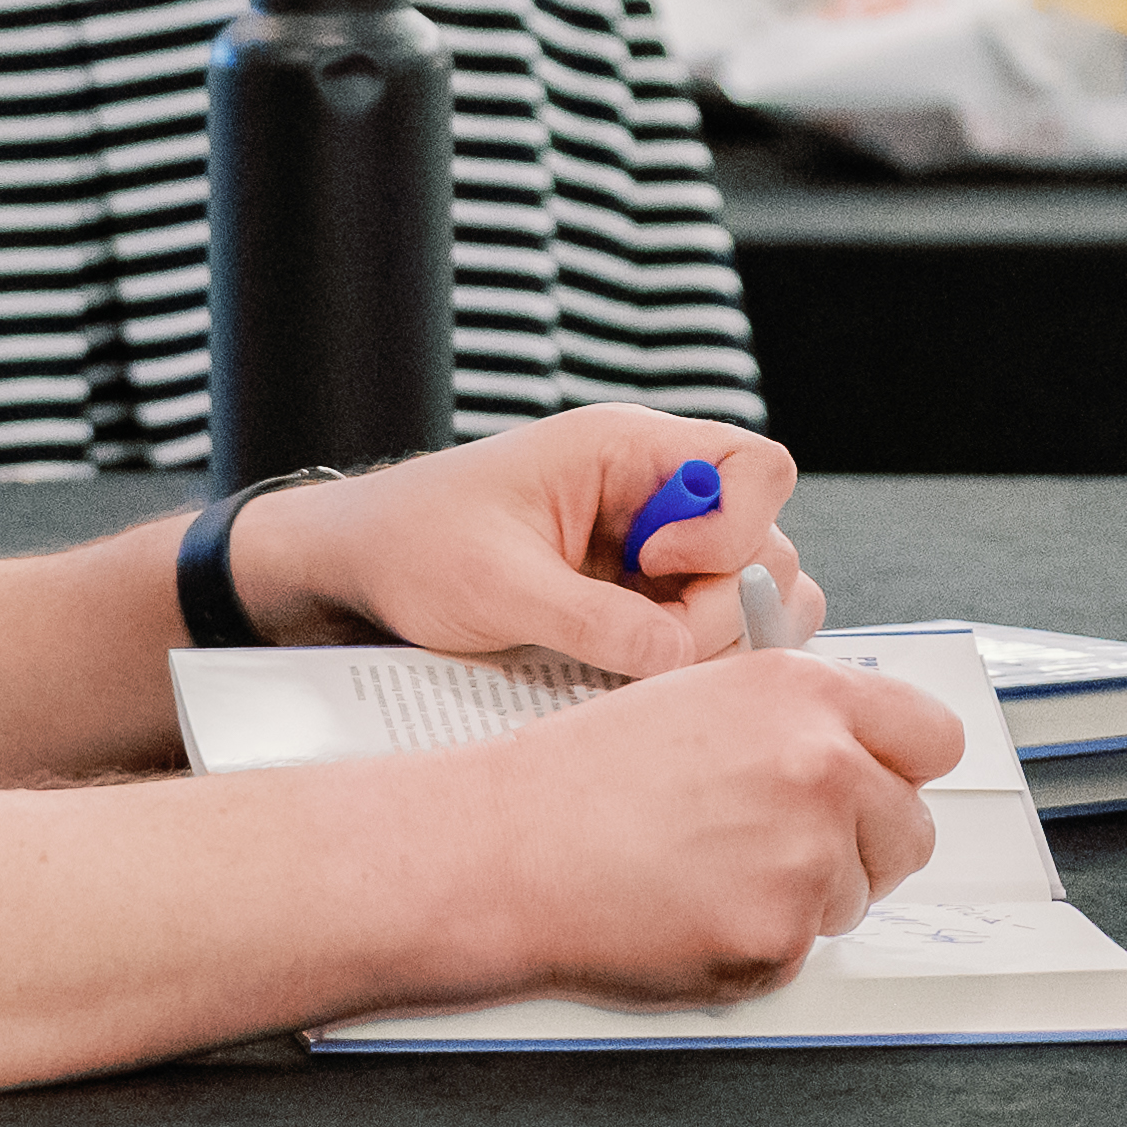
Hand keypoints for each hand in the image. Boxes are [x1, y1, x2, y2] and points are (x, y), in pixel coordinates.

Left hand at [260, 408, 809, 674]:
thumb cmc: (412, 545)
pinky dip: (682, 663)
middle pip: (768, 545)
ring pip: (747, 597)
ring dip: (711, 640)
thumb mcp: (494, 586)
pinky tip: (623, 675)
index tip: (657, 563)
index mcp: (629, 452)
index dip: (734, 527)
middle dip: (725, 606)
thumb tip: (677, 660)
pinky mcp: (639, 600)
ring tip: (632, 663)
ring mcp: (655, 552)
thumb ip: (593, 622)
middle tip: (650, 644)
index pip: (755, 467)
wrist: (358, 569)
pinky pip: (701, 632)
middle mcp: (657, 496)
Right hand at [462, 641, 967, 1000]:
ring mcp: (806, 858)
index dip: (900, 770)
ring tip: (710, 871)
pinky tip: (690, 910)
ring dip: (804, 896)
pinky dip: (755, 944)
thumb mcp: (700, 695)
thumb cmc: (582, 777)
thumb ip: (795, 719)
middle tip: (780, 847)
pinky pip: (801, 950)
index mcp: (804, 694)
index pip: (932, 738)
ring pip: (857, 895)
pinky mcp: (778, 938)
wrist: (504, 850)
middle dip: (863, 846)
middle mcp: (822, 768)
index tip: (879, 787)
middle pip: (913, 830)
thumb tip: (862, 754)